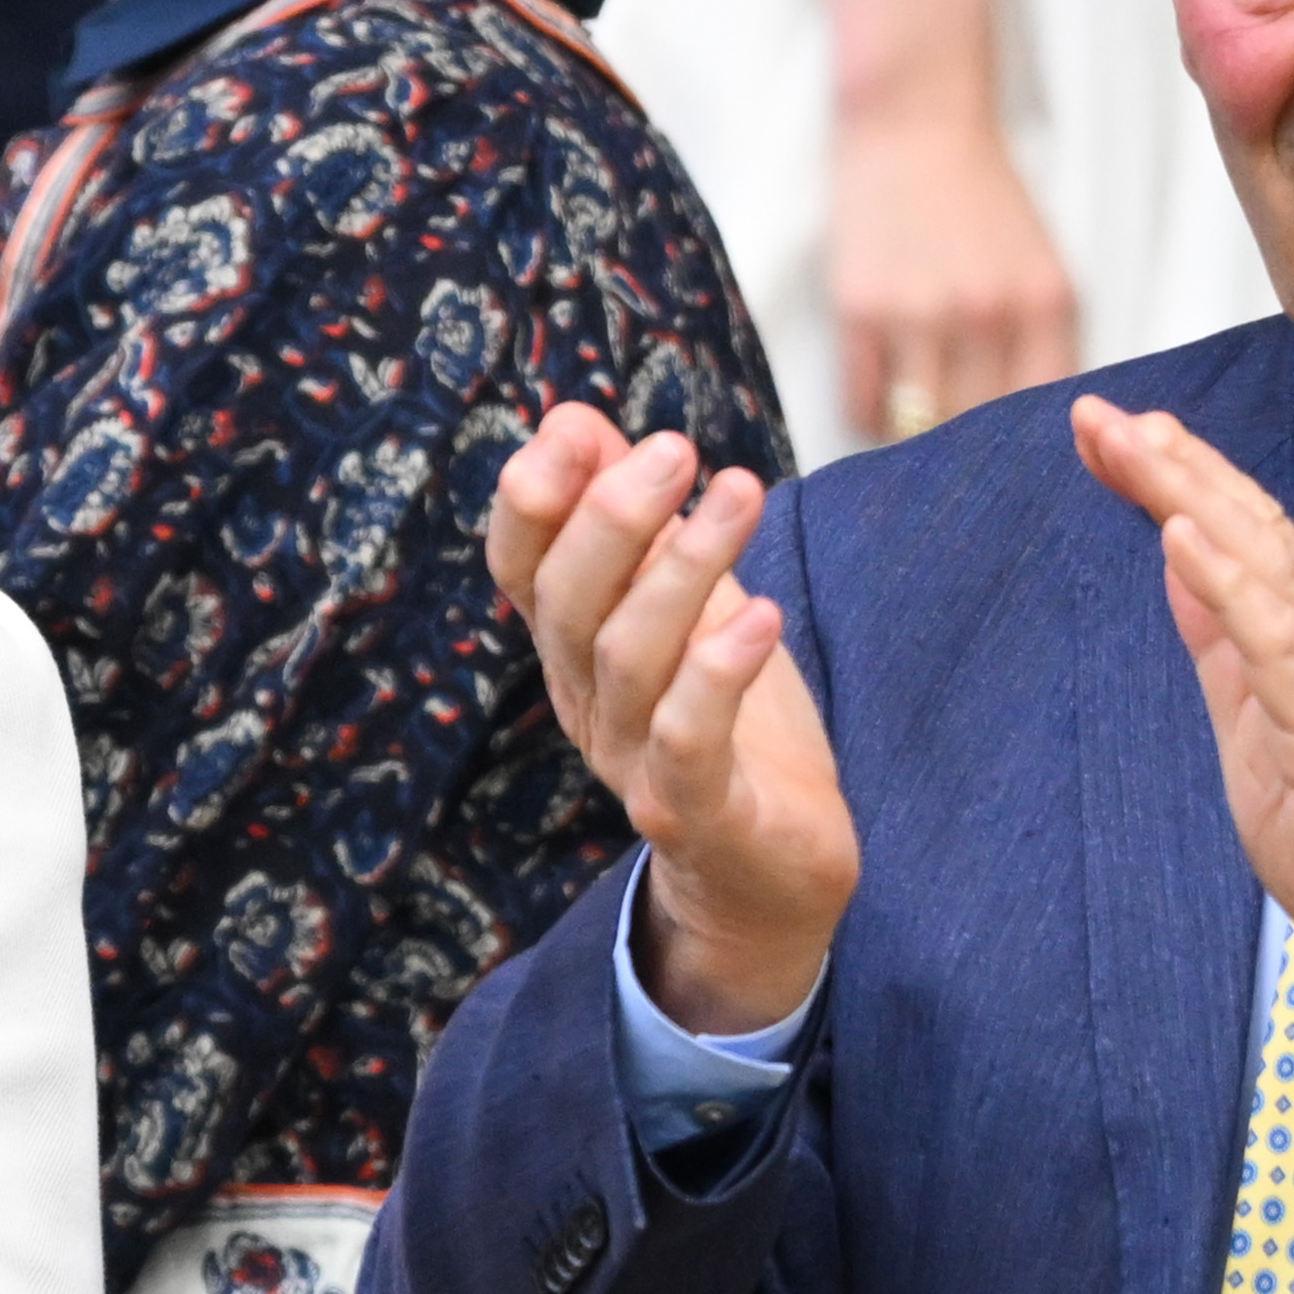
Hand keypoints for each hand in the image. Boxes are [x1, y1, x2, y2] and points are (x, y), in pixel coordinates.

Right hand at [490, 405, 858, 1033]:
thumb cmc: (732, 726)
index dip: (534, 499)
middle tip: (675, 448)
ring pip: (628, 660)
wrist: (772, 875)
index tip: (576, 427)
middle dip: (611, 517)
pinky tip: (763, 616)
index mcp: (574, 649)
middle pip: (567, 605)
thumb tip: (575, 418)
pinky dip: (718, 677)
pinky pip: (687, 745)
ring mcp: (632, 766)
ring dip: (682, 569)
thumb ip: (637, 523)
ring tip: (740, 493)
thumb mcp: (688, 604)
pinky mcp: (697, 817)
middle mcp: (587, 705)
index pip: (521, 569)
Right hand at [830, 103, 1081, 448]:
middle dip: (969, 452)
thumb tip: (1032, 427)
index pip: (1043, 413)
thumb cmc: (980, 198)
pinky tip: (883, 398)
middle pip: (980, 428)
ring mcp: (919, 315)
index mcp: (1044, 305)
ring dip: (916, 437)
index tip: (1011, 461)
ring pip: (919, 426)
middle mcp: (987, 316)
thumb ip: (1045, 342)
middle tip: (959, 461)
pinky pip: (864, 403)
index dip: (1026, 447)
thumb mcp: (1040, 267)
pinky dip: (873, 414)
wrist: (915, 123)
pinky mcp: (860, 310)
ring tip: (917, 431)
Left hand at [1072, 395, 1293, 1097]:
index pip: (1244, 534)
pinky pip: (1279, 644)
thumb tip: (1177, 553)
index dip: (1179, 476)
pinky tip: (1181, 535)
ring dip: (1193, 495)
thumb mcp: (1254, 722)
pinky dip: (1230, 583)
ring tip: (1133, 442)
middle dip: (1173, 463)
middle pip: (1253, 526)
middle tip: (1099, 410)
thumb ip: (1221, 639)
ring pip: (1267, 563)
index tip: (1110, 430)